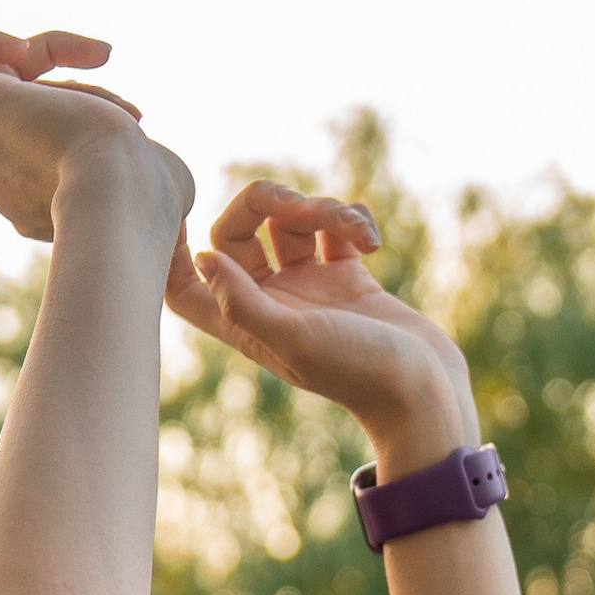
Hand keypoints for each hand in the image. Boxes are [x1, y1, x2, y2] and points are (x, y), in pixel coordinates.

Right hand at [0, 27, 192, 245]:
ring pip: (21, 88)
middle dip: (84, 100)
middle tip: (126, 112)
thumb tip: (141, 143)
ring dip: (71, 85)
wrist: (120, 196)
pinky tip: (27, 47)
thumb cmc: (147, 199)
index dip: (97, 119)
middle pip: (34, 113)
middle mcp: (1, 179)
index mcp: (33, 205)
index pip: (54, 141)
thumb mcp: (164, 177)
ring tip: (107, 104)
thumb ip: (142, 156)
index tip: (136, 117)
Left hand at [168, 183, 477, 458]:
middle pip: (237, 231)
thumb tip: (202, 257)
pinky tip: (371, 238)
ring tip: (354, 229)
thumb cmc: (359, 372)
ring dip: (322, 208)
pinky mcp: (347, 279)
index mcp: (244, 321)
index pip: (182, 285)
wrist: (424, 392)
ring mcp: (308, 289)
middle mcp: (270, 302)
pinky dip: (351, 219)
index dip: (169, 249)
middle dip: (268, 202)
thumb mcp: (295, 338)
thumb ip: (243, 302)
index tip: (180, 209)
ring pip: (292, 222)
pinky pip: (334, 228)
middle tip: (299, 205)